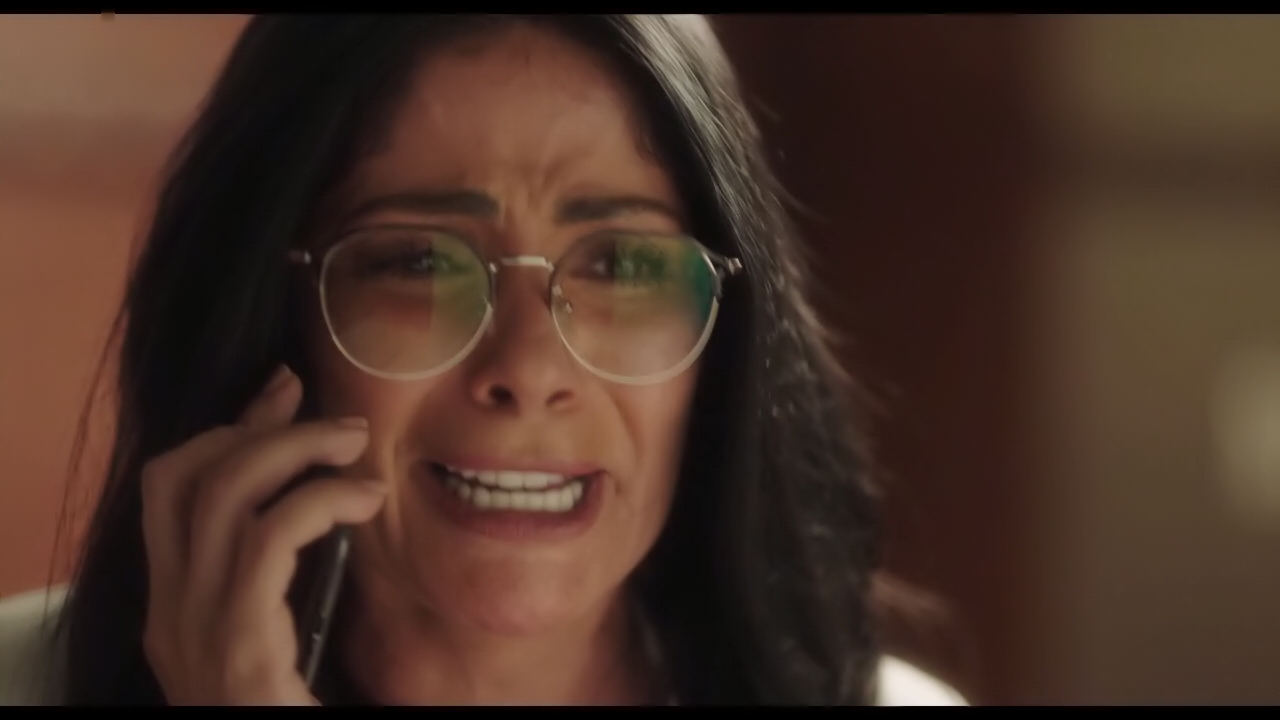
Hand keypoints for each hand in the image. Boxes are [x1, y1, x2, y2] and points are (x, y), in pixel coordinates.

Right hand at [139, 365, 385, 704]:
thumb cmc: (301, 707)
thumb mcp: (288, 631)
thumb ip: (288, 573)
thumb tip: (329, 496)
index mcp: (179, 610)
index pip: (172, 493)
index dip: (226, 431)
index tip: (283, 396)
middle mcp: (171, 617)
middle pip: (180, 478)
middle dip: (255, 426)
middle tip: (326, 411)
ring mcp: (195, 634)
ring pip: (218, 493)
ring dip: (292, 449)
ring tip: (355, 443)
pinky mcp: (239, 650)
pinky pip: (264, 540)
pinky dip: (315, 500)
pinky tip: (361, 500)